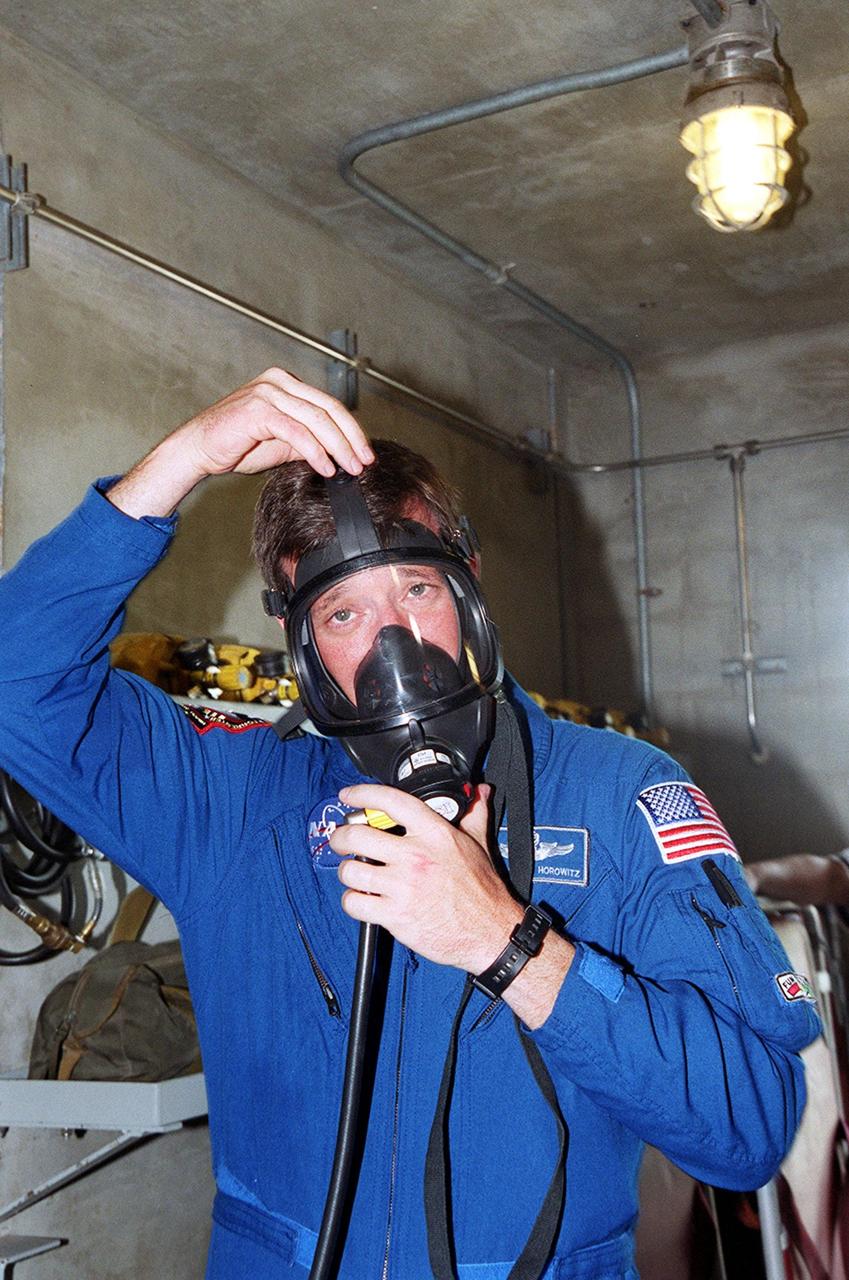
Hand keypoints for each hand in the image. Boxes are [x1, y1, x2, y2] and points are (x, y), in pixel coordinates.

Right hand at [180, 367, 373, 479]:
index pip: (329, 405)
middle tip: (365, 462)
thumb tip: (337, 453)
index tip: (364, 453)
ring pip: (317, 420)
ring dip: (339, 447)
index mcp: (286, 384)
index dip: (351, 430)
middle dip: (352, 438)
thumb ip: (308, 440)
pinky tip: (326, 467)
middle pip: (329, 409)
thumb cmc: (235, 446)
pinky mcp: (259, 409)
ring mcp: (268, 392)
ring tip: (350, 468)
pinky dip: (316, 451)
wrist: (198, 450)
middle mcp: (279, 381)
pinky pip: (297, 431)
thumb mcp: (281, 443)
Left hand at [329, 782, 522, 971]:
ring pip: (350, 870)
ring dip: (347, 872)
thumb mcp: (479, 844)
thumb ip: (473, 814)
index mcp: (434, 834)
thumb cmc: (483, 891)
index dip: (362, 794)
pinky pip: (354, 902)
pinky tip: (363, 898)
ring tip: (356, 873)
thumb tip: (478, 793)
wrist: (490, 933)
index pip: (390, 801)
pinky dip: (352, 900)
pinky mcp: (395, 916)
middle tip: (342, 840)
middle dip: (341, 837)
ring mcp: (403, 887)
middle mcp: (416, 856)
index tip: (348, 795)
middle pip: (357, 835)